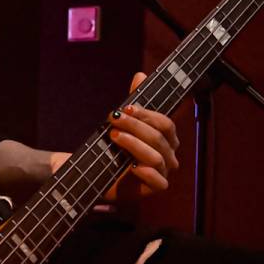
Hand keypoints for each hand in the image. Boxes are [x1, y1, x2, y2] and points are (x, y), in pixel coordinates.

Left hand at [103, 71, 180, 200]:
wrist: (95, 174)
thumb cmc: (114, 148)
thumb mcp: (122, 124)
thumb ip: (134, 102)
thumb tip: (140, 74)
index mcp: (165, 137)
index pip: (165, 123)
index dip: (146, 114)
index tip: (125, 108)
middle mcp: (168, 154)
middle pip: (159, 138)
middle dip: (136, 127)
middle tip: (114, 121)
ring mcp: (162, 172)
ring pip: (157, 157)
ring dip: (135, 145)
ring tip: (114, 138)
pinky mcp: (153, 188)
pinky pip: (159, 182)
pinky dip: (147, 173)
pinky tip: (133, 167)